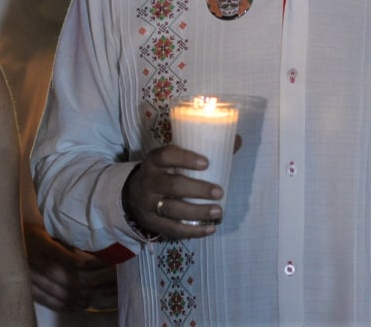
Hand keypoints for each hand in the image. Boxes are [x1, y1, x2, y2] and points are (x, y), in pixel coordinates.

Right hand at [24, 223, 117, 311]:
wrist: (10, 241)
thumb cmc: (36, 237)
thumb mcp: (49, 234)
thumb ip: (65, 245)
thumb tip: (86, 261)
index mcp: (38, 240)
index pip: (56, 250)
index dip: (71, 259)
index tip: (85, 266)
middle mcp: (30, 255)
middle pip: (51, 271)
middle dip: (71, 284)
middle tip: (87, 293)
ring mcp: (24, 270)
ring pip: (46, 287)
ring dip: (66, 297)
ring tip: (82, 302)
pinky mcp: (22, 282)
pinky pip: (39, 296)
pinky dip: (55, 303)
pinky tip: (69, 306)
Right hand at [125, 137, 240, 238]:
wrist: (134, 195)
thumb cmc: (163, 174)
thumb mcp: (173, 160)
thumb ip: (203, 151)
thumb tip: (237, 140)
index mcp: (155, 161)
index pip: (166, 156)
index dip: (185, 158)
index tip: (206, 163)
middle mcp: (150, 181)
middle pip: (172, 185)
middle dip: (197, 189)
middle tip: (219, 191)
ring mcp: (149, 203)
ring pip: (172, 209)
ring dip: (197, 212)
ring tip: (218, 211)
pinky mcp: (152, 222)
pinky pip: (172, 229)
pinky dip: (193, 231)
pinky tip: (210, 229)